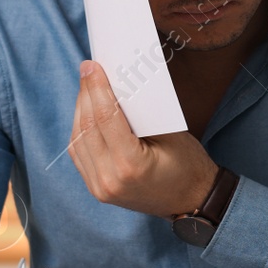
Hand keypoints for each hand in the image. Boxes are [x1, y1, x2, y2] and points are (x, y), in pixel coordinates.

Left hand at [69, 60, 215, 218]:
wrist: (190, 202)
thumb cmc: (187, 165)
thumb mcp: (171, 134)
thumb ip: (141, 112)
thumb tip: (117, 82)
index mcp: (130, 166)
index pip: (105, 118)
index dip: (97, 87)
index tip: (91, 66)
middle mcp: (109, 179)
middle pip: (87, 127)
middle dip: (85, 93)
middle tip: (87, 69)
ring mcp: (99, 187)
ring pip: (78, 139)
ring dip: (80, 110)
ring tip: (87, 87)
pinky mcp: (96, 188)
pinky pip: (79, 153)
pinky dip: (81, 129)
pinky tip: (87, 112)